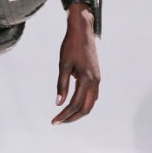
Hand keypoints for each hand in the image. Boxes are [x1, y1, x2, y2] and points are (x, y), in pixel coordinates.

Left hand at [52, 3, 99, 124]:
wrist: (83, 31)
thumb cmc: (71, 46)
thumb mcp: (63, 65)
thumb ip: (61, 85)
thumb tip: (58, 103)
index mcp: (87, 79)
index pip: (75, 104)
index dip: (64, 115)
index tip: (54, 121)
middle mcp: (95, 82)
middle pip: (86, 108)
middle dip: (72, 117)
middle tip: (58, 122)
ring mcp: (97, 79)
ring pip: (91, 103)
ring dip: (78, 112)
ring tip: (65, 116)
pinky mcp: (96, 76)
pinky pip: (92, 96)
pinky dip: (84, 103)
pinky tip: (74, 104)